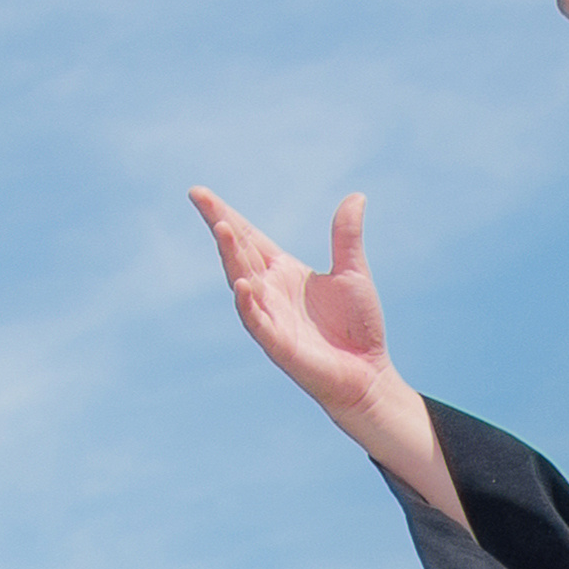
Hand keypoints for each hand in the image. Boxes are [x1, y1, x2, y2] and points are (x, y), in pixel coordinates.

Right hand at [189, 186, 465, 527]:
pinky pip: (256, 320)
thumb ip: (346, 236)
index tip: (199, 193)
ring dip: (230, 255)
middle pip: (238, 251)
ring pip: (242, 279)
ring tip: (222, 229)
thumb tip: (356, 196)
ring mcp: (269, 315)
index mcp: (282, 271)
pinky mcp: (277, 342)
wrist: (368, 375)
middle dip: (220, 225)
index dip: (225, 214)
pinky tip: (242, 284)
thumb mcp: (353, 272)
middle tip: (201, 198)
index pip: (248, 237)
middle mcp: (269, 289)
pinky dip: (247, 303)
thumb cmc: (358, 327)